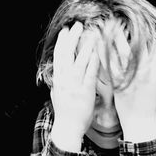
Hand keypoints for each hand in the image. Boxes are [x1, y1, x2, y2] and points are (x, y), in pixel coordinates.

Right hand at [50, 22, 99, 150]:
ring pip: (79, 61)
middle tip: (77, 25)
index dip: (62, 42)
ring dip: (85, 46)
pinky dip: (93, 62)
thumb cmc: (65, 114)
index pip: (58, 57)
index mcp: (58, 80)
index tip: (65, 31)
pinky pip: (90, 74)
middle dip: (72, 39)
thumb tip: (58, 74)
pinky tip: (97, 53)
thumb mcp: (58, 95)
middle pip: (67, 55)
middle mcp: (64, 80)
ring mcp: (74, 86)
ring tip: (91, 34)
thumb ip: (59, 83)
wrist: (68, 129)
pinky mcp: (85, 92)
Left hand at [100, 20, 155, 141]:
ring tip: (104, 27)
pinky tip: (96, 46)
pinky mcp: (118, 84)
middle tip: (116, 20)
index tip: (135, 21)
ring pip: (121, 53)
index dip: (144, 32)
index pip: (151, 46)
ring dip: (112, 39)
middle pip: (135, 45)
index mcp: (154, 71)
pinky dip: (103, 55)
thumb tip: (155, 57)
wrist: (140, 123)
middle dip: (125, 31)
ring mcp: (130, 78)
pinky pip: (109, 66)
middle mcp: (143, 72)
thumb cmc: (150, 106)